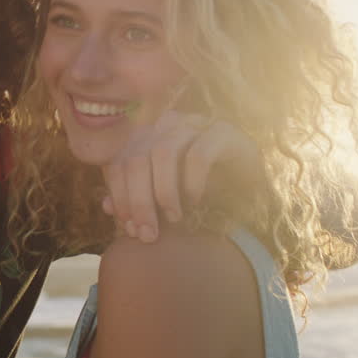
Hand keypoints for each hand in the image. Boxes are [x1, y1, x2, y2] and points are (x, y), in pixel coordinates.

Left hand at [101, 111, 258, 242]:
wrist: (251, 184)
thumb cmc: (202, 192)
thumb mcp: (165, 199)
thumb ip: (136, 199)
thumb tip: (106, 206)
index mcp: (146, 137)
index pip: (118, 163)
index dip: (120, 197)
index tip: (129, 229)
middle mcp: (166, 125)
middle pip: (137, 158)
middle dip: (139, 201)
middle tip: (148, 233)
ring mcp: (195, 124)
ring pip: (163, 152)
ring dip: (164, 191)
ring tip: (174, 218)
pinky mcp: (223, 132)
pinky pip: (198, 154)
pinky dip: (192, 182)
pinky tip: (195, 201)